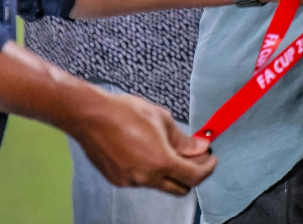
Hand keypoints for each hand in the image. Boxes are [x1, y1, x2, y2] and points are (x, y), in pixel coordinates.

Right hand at [69, 88, 214, 195]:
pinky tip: (151, 152)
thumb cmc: (124, 113)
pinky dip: (153, 171)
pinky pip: (142, 180)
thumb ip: (183, 139)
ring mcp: (130, 181)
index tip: (212, 159)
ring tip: (171, 149)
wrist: (91, 116)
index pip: (194, 176)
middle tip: (197, 157)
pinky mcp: (117, 180)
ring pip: (160, 184)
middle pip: (180, 188)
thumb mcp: (162, 120)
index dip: (207, 168)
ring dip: (171, 172)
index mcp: (160, 162)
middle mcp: (145, 177)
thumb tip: (199, 147)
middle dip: (193, 174)